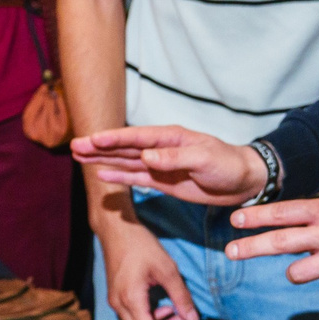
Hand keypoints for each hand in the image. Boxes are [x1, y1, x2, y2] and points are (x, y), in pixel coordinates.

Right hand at [73, 125, 265, 206]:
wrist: (243, 180)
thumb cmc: (228, 164)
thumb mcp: (204, 159)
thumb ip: (175, 158)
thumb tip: (146, 157)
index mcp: (170, 138)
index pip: (136, 137)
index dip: (113, 138)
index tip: (92, 139)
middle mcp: (160, 149)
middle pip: (124, 147)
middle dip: (100, 147)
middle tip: (74, 146)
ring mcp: (160, 166)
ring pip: (126, 162)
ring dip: (104, 160)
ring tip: (79, 157)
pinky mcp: (163, 182)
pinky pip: (137, 179)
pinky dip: (119, 178)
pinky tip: (102, 175)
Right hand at [97, 208, 199, 319]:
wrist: (116, 229)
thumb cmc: (141, 245)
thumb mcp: (167, 269)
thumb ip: (181, 296)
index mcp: (131, 300)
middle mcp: (120, 306)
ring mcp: (116, 302)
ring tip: (177, 312)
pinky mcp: (117, 297)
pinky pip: (134, 317)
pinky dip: (151, 317)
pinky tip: (164, 306)